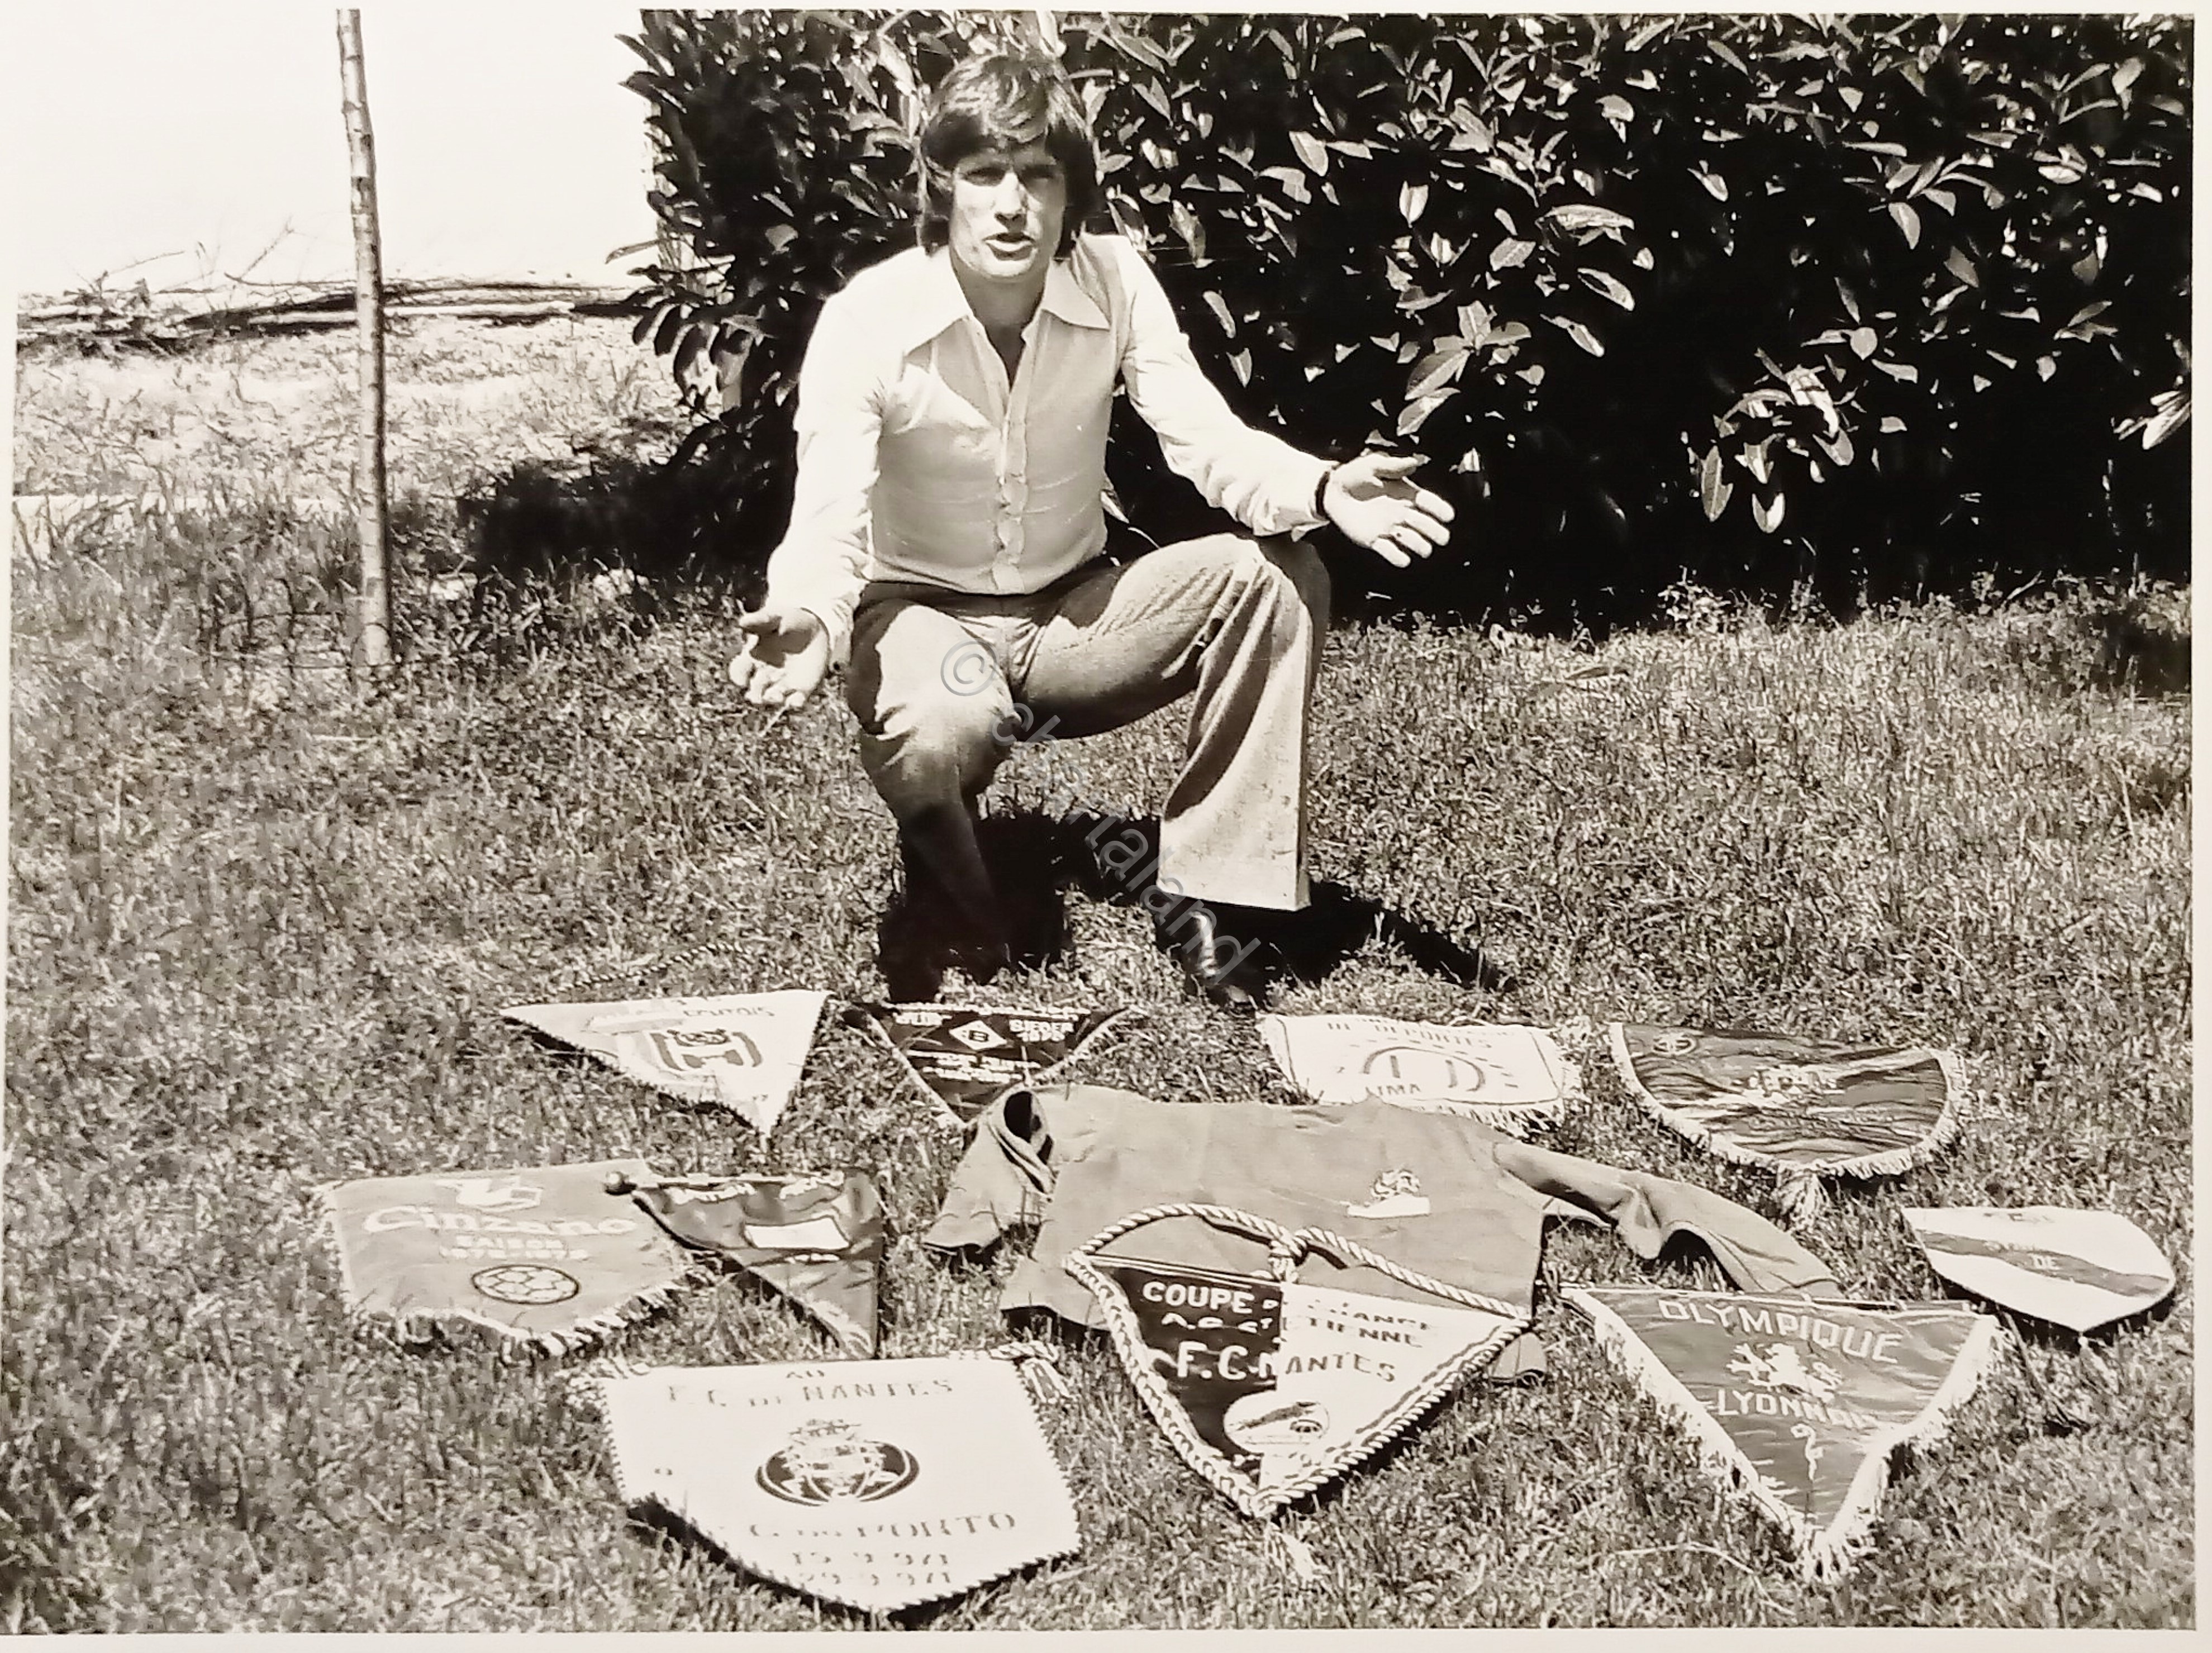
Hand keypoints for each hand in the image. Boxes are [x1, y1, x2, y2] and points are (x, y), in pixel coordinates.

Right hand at [728, 602, 829, 709]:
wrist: (815, 629)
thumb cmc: (789, 621)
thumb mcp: (775, 617)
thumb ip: (761, 620)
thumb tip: (742, 622)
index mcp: (752, 658)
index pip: (739, 671)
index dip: (738, 676)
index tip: (740, 681)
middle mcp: (764, 675)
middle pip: (754, 691)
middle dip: (754, 695)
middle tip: (757, 697)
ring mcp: (782, 684)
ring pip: (772, 698)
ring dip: (772, 700)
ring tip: (776, 697)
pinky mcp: (800, 689)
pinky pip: (795, 701)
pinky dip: (794, 704)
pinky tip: (796, 702)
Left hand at [1321, 452, 1454, 567]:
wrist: (1331, 491)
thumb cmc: (1353, 474)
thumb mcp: (1372, 464)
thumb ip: (1393, 465)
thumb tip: (1414, 462)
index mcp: (1405, 493)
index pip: (1429, 502)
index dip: (1440, 509)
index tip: (1448, 516)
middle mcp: (1401, 512)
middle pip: (1426, 525)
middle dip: (1436, 532)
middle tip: (1441, 537)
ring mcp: (1389, 528)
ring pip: (1412, 541)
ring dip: (1420, 546)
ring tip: (1423, 549)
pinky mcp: (1374, 540)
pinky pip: (1390, 553)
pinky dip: (1398, 558)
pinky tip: (1403, 559)